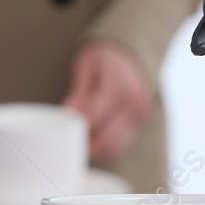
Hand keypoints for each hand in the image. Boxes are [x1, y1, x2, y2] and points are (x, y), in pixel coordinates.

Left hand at [62, 40, 153, 160]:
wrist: (132, 56)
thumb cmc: (105, 59)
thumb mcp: (88, 65)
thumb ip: (80, 91)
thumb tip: (70, 113)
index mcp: (120, 86)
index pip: (92, 115)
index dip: (74, 120)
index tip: (64, 115)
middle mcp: (135, 104)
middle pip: (106, 139)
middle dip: (84, 141)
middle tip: (68, 134)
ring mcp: (140, 117)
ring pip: (114, 147)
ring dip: (94, 148)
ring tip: (78, 136)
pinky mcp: (139, 125)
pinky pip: (119, 144)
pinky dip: (103, 146)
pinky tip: (91, 137)